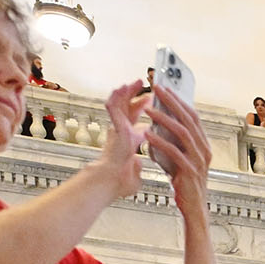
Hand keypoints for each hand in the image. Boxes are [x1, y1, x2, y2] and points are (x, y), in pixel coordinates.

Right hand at [91, 77, 156, 196]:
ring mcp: (117, 129)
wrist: (113, 182)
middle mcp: (120, 131)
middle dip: (133, 94)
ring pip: (119, 105)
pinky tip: (120, 89)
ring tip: (132, 82)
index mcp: (127, 138)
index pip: (134, 117)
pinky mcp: (115, 129)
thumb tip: (138, 165)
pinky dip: (116, 99)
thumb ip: (137, 164)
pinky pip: (113, 109)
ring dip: (125, 92)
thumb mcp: (134, 168)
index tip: (151, 98)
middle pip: (126, 107)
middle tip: (142, 83)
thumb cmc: (119, 180)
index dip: (141, 107)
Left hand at [145, 83, 213, 209]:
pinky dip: (160, 143)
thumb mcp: (182, 157)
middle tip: (157, 90)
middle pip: (188, 120)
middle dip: (171, 103)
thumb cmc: (186, 184)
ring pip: (182, 133)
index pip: (192, 116)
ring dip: (164, 119)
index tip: (165, 89)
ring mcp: (198, 160)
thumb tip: (161, 124)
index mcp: (203, 144)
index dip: (179, 101)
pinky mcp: (190, 171)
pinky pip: (174, 152)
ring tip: (148, 110)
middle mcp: (204, 150)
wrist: (193, 208)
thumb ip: (175, 142)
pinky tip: (148, 135)